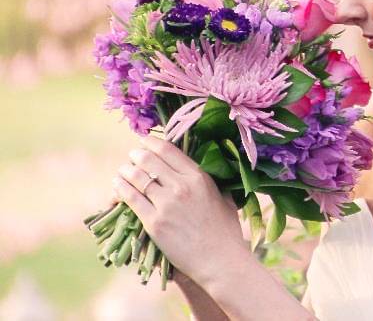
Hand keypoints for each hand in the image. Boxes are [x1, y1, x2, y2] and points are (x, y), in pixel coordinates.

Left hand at [111, 135, 248, 284]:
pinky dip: (120, 189)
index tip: (144, 142)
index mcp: (198, 177)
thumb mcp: (223, 196)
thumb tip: (199, 171)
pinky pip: (130, 199)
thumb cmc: (225, 230)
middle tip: (131, 156)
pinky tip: (117, 186)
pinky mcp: (153, 223)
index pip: (168, 150)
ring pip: (136, 177)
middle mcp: (181, 186)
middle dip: (136, 155)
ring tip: (122, 171)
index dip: (151, 142)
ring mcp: (166, 204)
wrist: (220, 259)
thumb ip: (209, 182)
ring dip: (125, 171)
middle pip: (148, 160)